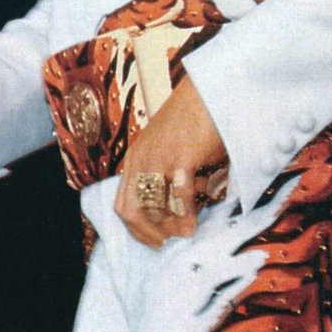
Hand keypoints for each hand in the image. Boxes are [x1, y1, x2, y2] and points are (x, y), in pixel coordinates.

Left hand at [114, 74, 225, 247]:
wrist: (209, 89)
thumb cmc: (196, 119)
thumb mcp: (172, 147)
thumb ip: (172, 175)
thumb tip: (185, 208)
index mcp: (137, 157)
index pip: (123, 204)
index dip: (136, 229)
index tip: (155, 241)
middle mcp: (142, 159)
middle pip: (132, 211)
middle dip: (149, 233)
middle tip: (169, 241)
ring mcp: (159, 158)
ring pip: (151, 208)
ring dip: (168, 227)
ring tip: (185, 232)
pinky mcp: (180, 156)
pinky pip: (178, 196)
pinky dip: (185, 215)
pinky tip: (194, 223)